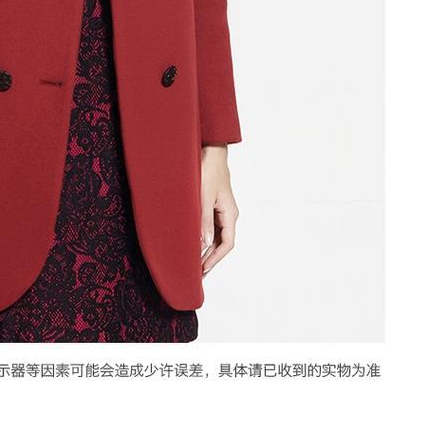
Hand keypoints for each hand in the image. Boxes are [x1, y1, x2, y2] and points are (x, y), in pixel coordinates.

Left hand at [200, 145, 238, 274]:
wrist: (211, 152)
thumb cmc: (209, 171)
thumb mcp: (204, 197)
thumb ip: (204, 221)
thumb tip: (205, 244)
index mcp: (230, 214)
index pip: (227, 244)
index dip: (215, 258)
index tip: (203, 269)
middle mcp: (229, 215)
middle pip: (223, 243)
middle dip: (211, 259)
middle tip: (197, 273)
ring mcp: (222, 211)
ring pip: (217, 237)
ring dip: (207, 250)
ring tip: (195, 263)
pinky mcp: (215, 206)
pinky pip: (212, 227)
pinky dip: (204, 238)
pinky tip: (195, 245)